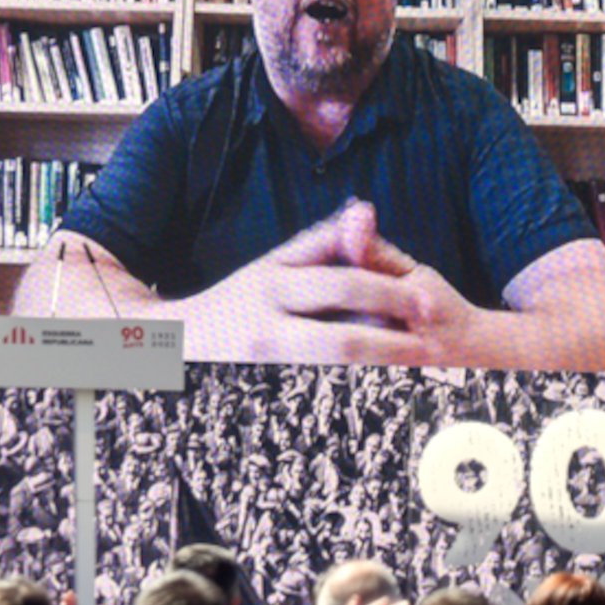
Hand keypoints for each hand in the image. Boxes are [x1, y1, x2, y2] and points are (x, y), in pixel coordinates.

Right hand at [173, 203, 453, 364]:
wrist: (175, 343)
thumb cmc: (236, 302)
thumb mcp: (272, 265)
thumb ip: (321, 242)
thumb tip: (366, 210)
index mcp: (272, 285)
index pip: (340, 285)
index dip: (388, 293)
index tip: (424, 300)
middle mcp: (266, 327)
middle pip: (341, 338)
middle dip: (391, 342)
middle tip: (429, 343)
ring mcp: (264, 365)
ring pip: (331, 372)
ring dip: (378, 371)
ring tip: (415, 369)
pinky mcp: (265, 393)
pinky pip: (318, 392)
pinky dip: (353, 389)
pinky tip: (380, 389)